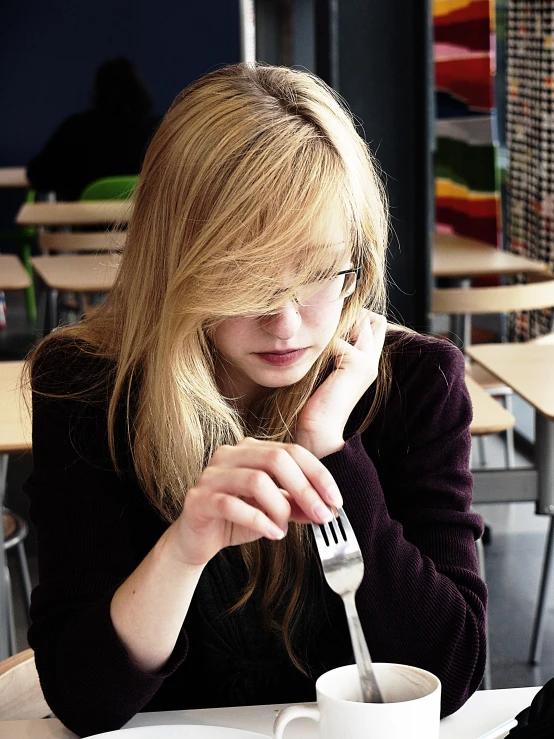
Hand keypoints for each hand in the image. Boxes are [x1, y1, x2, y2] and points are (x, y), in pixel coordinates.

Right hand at [165, 438, 342, 566]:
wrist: (196, 541)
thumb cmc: (235, 519)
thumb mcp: (274, 511)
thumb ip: (297, 505)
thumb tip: (327, 508)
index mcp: (250, 449)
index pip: (292, 451)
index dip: (318, 475)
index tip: (335, 500)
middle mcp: (229, 454)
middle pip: (276, 459)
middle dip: (305, 489)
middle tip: (321, 515)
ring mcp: (211, 475)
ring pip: (255, 480)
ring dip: (280, 508)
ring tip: (285, 527)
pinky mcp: (198, 499)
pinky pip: (232, 505)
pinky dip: (259, 521)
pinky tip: (273, 533)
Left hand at [295, 311, 386, 457]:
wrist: (316, 431)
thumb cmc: (311, 402)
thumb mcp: (323, 369)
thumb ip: (328, 350)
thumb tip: (320, 327)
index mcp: (367, 362)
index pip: (374, 323)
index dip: (354, 317)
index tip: (327, 326)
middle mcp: (372, 360)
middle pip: (373, 319)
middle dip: (350, 315)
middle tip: (323, 330)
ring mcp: (368, 361)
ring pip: (359, 320)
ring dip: (335, 325)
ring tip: (316, 343)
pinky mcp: (357, 363)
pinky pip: (337, 336)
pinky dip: (320, 342)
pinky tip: (309, 359)